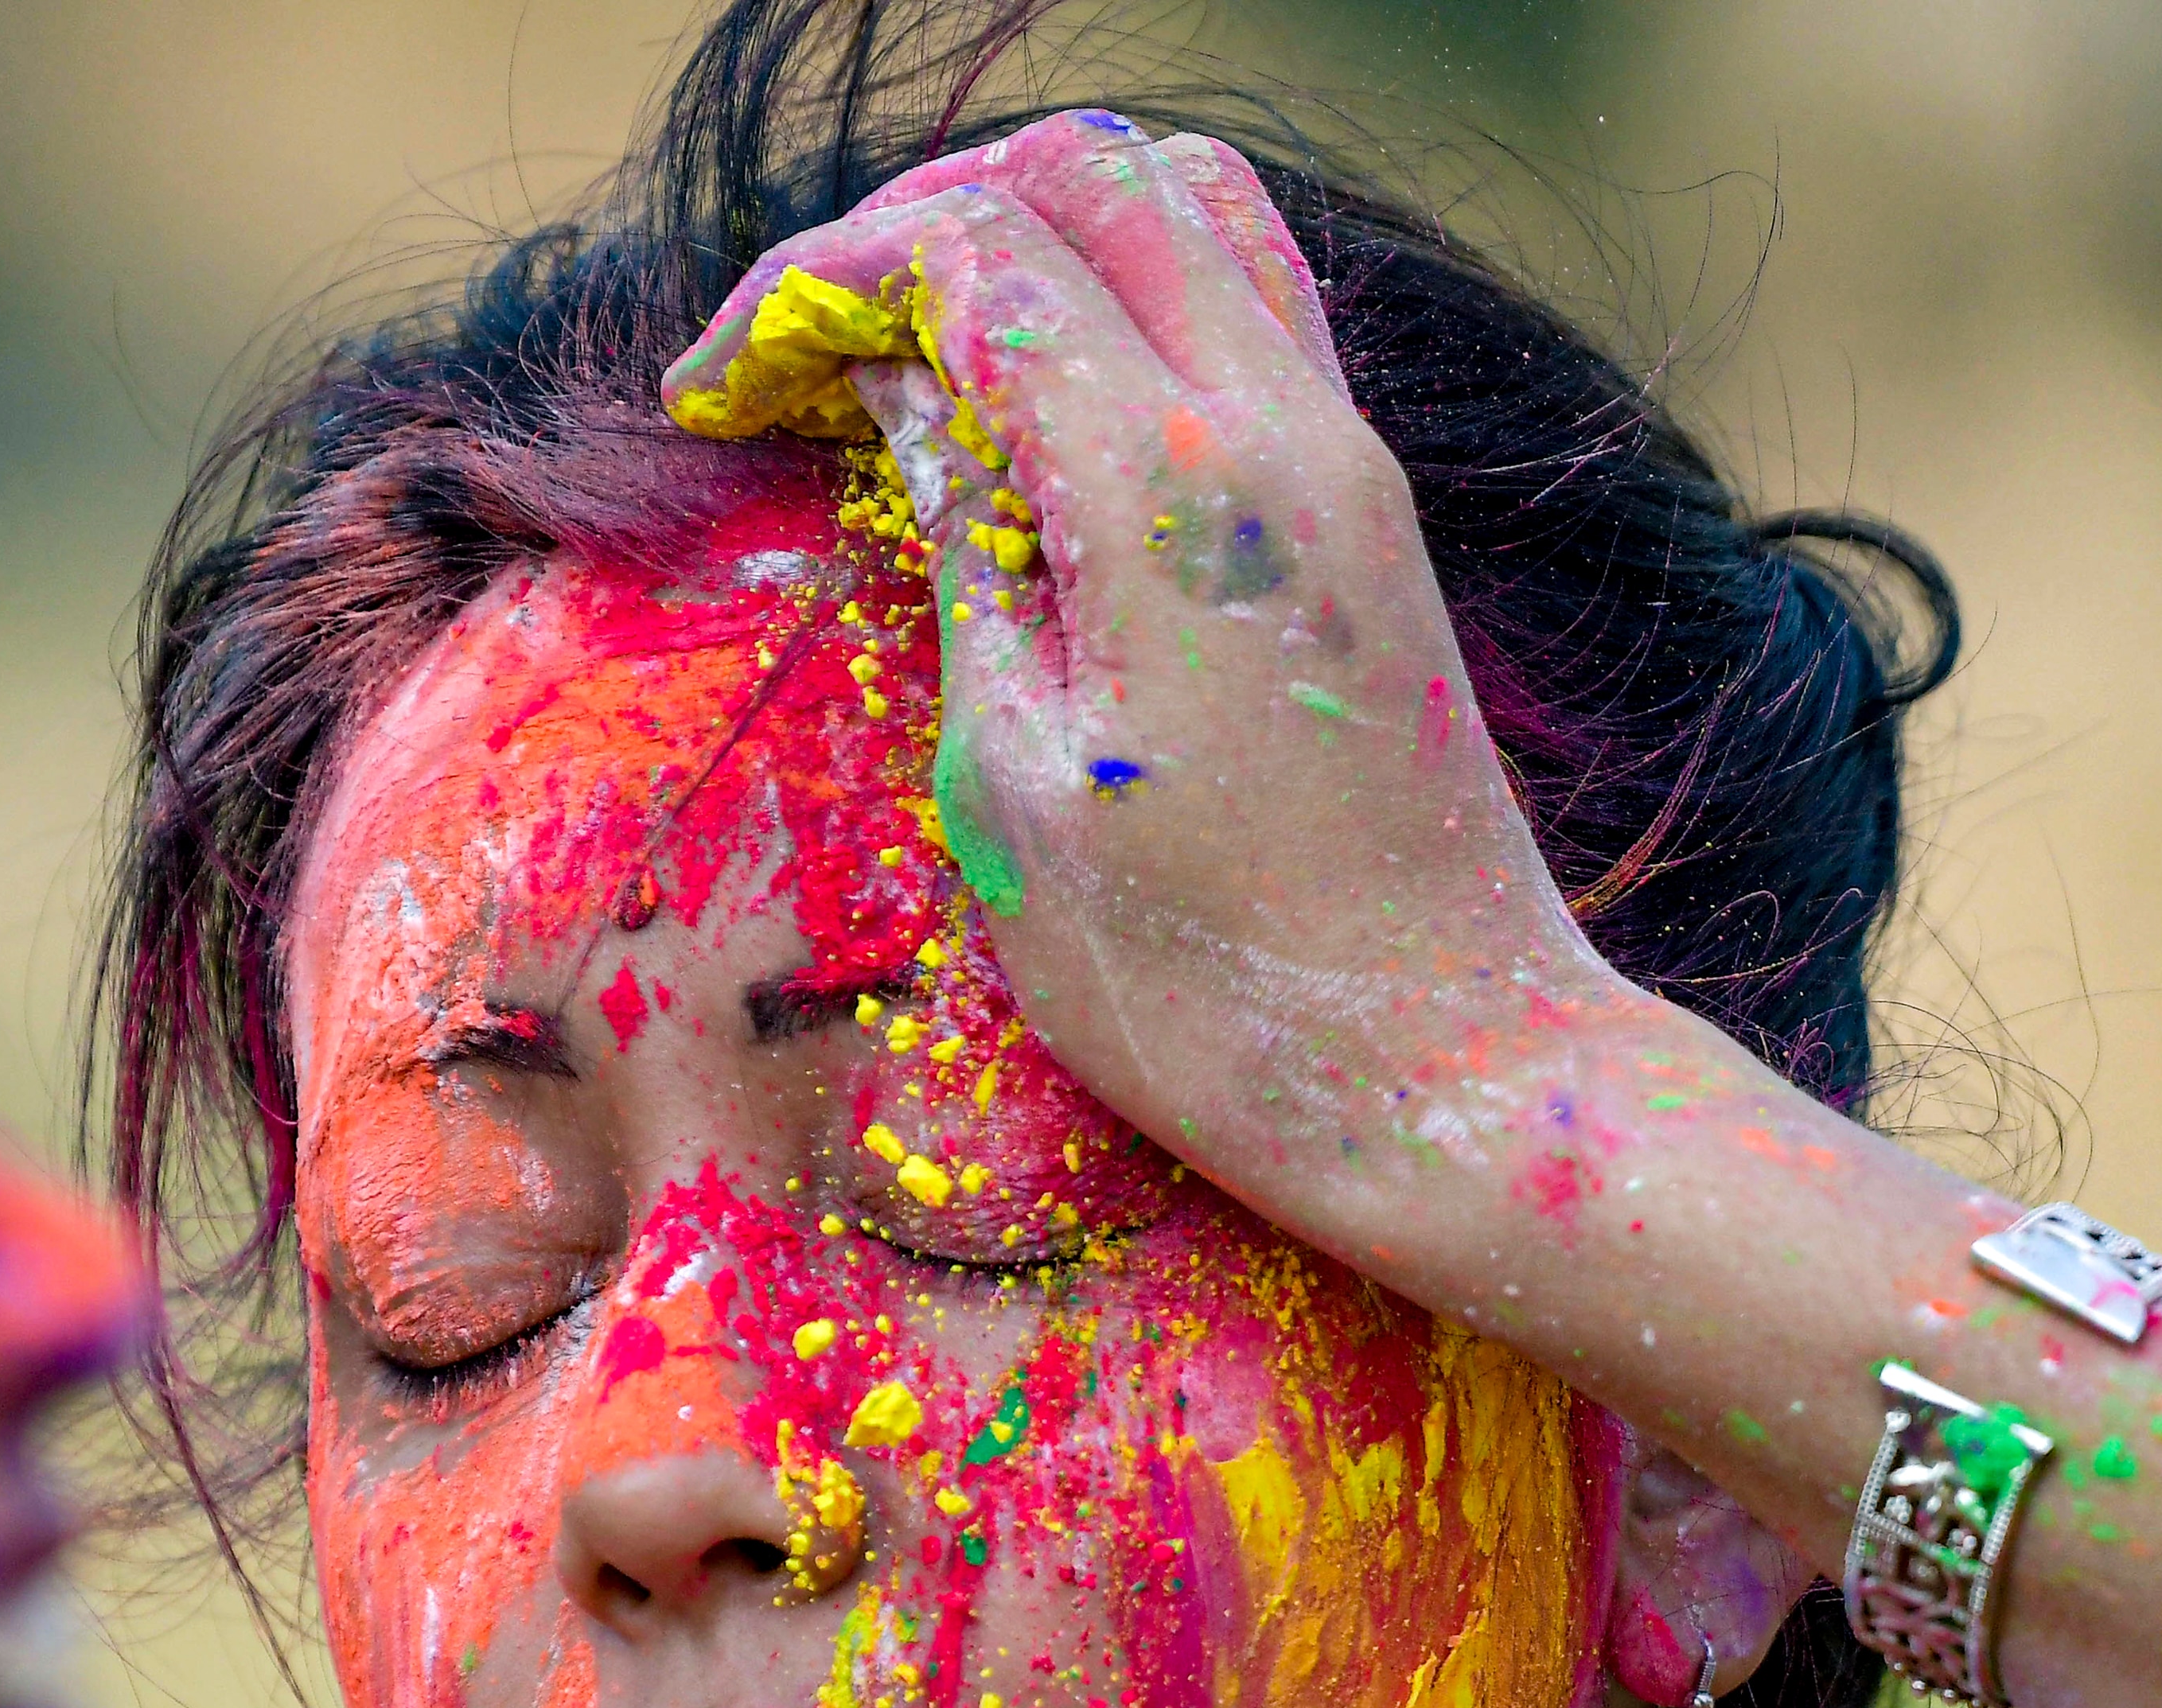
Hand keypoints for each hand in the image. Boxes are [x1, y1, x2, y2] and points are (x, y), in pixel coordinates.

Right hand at [662, 113, 1647, 1243]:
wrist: (1447, 1077)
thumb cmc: (1201, 985)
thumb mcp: (1017, 780)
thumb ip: (960, 550)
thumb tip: (898, 397)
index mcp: (1170, 490)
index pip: (970, 257)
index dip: (812, 288)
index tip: (713, 393)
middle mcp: (1282, 428)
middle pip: (1086, 177)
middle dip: (915, 223)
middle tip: (803, 347)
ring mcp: (1348, 458)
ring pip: (1187, 209)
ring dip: (1031, 237)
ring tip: (913, 357)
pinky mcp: (1371, 512)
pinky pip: (1249, 304)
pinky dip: (1124, 297)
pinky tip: (1038, 412)